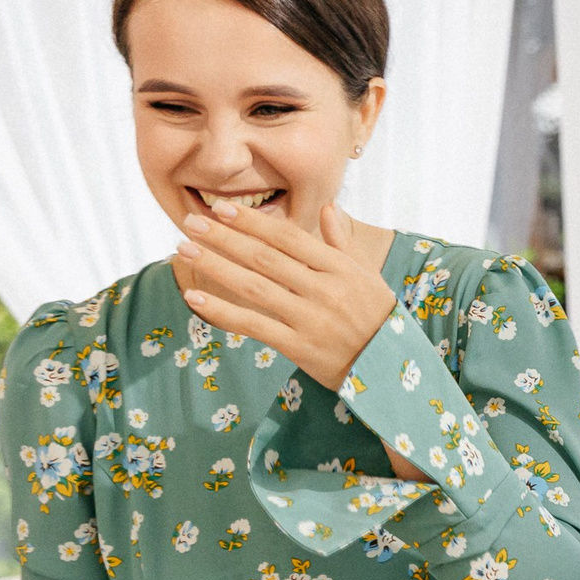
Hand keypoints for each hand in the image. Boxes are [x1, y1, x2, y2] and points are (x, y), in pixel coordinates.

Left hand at [174, 202, 399, 390]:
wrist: (393, 371)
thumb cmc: (379, 320)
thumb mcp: (368, 277)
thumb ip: (343, 243)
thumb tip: (329, 208)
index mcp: (341, 269)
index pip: (288, 237)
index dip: (252, 221)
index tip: (221, 208)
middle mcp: (325, 290)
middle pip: (264, 257)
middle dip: (224, 236)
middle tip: (190, 221)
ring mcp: (311, 319)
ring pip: (254, 286)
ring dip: (216, 266)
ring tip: (185, 250)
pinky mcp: (300, 347)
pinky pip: (253, 325)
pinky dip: (222, 311)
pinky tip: (196, 297)